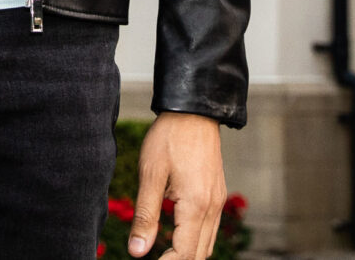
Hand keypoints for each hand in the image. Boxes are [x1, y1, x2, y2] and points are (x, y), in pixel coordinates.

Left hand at [130, 111, 224, 259]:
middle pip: (199, 255)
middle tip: (155, 259)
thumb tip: (137, 251)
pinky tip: (176, 236)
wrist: (193, 110)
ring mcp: (217, 201)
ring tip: (163, 254)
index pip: (184, 254)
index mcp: (196, 205)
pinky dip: (195, 241)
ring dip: (187, 254)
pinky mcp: (216, 194)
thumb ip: (145, 216)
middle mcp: (212, 207)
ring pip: (207, 245)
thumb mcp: (150, 174)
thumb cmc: (169, 137)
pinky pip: (210, 230)